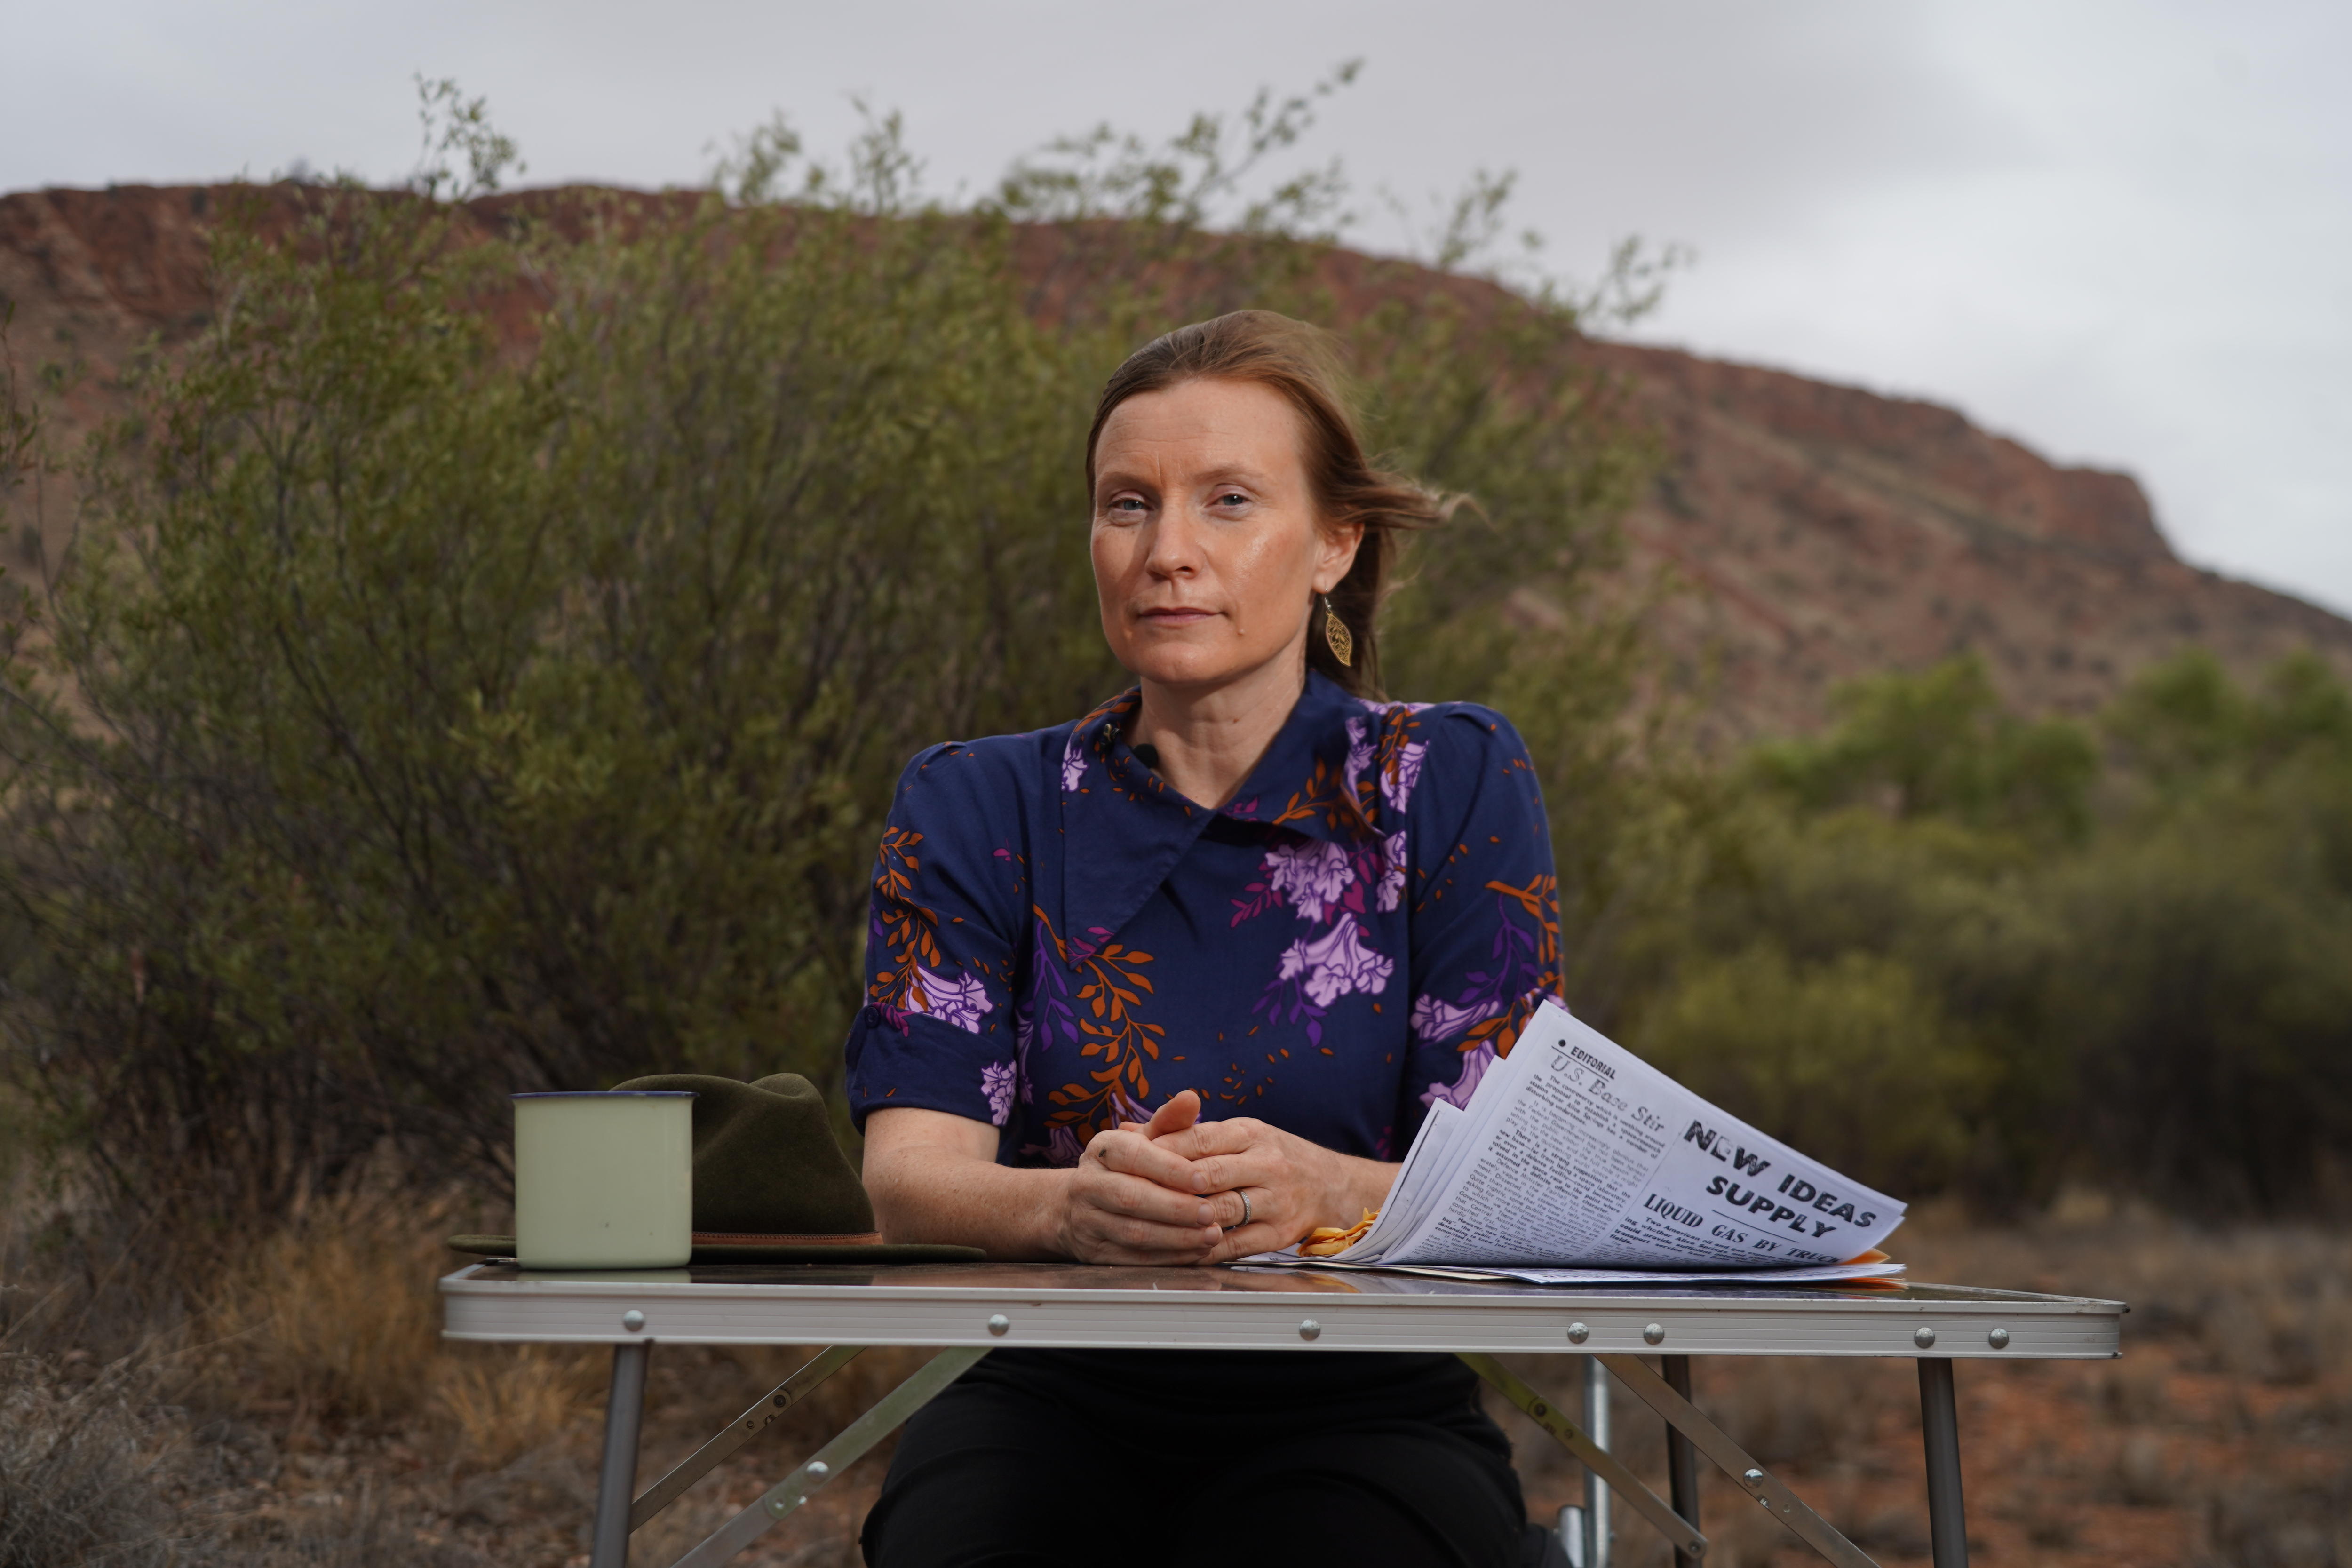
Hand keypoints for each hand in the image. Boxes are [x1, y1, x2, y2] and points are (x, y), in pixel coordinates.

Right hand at [1055, 1092, 1227, 1263]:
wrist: (1075, 1206)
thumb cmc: (1124, 1167)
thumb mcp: (1143, 1139)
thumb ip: (1170, 1121)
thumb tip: (1192, 1097)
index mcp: (1103, 1150)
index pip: (1135, 1157)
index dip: (1170, 1169)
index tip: (1204, 1179)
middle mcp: (1089, 1184)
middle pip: (1132, 1198)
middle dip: (1175, 1208)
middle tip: (1211, 1212)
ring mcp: (1088, 1220)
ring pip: (1133, 1232)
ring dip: (1176, 1237)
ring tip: (1211, 1235)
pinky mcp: (1095, 1252)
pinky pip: (1133, 1259)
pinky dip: (1167, 1258)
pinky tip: (1195, 1253)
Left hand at [1133, 1111, 1387, 1263]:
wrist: (1329, 1185)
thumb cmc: (1270, 1156)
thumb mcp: (1236, 1134)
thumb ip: (1184, 1134)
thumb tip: (1129, 1133)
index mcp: (1251, 1133)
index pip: (1198, 1139)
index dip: (1161, 1151)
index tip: (1131, 1161)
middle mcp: (1266, 1164)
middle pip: (1206, 1175)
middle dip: (1166, 1187)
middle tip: (1130, 1195)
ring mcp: (1275, 1201)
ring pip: (1219, 1211)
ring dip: (1182, 1219)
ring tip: (1148, 1223)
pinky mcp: (1278, 1234)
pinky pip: (1233, 1246)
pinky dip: (1201, 1249)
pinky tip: (1176, 1248)